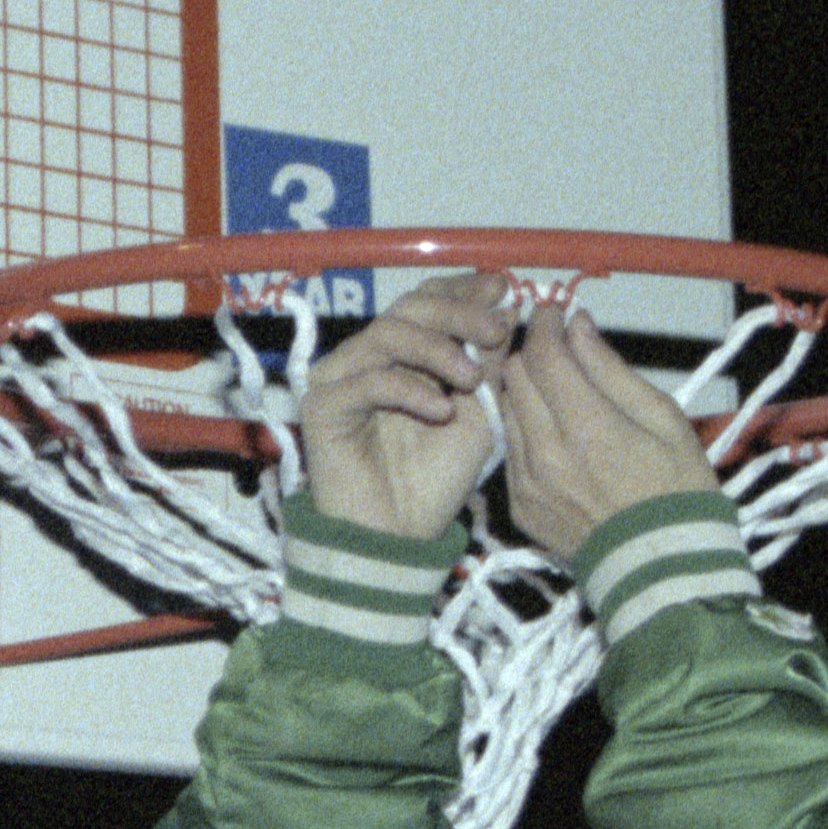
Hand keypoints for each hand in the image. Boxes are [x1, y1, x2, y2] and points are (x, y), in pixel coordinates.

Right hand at [296, 275, 519, 538]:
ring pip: (387, 335)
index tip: (502, 289)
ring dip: (437, 349)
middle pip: (407, 308)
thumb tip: (505, 303)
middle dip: (457, 313)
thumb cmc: (437, 481)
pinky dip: (409, 390)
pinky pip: (367, 380)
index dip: (463, 290)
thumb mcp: (479, 414)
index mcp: (403, 354)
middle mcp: (367, 357)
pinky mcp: (322, 406)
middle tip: (496, 331)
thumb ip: (488, 363)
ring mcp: (341, 378)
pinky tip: (440, 411)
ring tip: (472, 379)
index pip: (426, 301)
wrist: (400, 539)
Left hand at [483, 300, 716, 561]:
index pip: (545, 355)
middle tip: (554, 342)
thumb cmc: (679, 492)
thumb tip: (578, 326)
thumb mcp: (664, 420)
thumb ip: (612, 370)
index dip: (546, 323)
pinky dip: (525, 428)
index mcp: (589, 429)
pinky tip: (553, 430)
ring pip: (506, 409)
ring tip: (554, 384)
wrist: (665, 571)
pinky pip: (510, 449)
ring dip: (524, 387)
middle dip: (531, 350)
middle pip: (515, 377)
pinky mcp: (520, 506)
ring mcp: (528, 483)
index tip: (555, 312)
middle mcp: (548, 455)